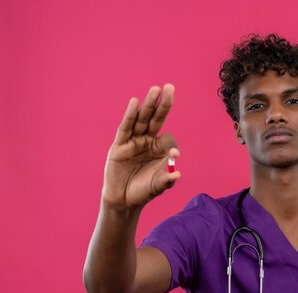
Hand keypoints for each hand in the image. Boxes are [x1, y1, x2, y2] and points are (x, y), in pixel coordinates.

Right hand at [102, 84, 180, 208]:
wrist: (124, 200)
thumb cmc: (143, 191)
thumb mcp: (158, 186)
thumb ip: (167, 179)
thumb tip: (177, 172)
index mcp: (159, 149)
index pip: (168, 138)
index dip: (171, 144)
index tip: (173, 154)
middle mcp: (147, 141)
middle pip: (156, 118)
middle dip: (163, 104)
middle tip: (170, 87)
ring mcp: (133, 141)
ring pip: (142, 119)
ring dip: (148, 104)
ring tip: (156, 89)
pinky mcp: (120, 145)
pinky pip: (126, 127)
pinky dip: (130, 115)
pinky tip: (135, 102)